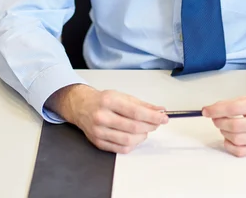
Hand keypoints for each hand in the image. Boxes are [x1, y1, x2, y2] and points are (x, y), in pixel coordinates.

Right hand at [45, 84, 168, 153]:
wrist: (81, 106)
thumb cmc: (103, 100)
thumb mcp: (122, 96)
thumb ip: (142, 104)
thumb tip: (160, 111)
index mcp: (109, 101)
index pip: (135, 112)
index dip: (152, 117)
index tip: (164, 118)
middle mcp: (102, 117)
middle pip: (133, 127)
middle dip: (150, 126)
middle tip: (157, 123)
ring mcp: (99, 131)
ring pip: (128, 140)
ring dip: (142, 136)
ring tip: (146, 129)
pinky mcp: (98, 142)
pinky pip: (120, 149)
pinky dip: (133, 144)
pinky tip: (136, 137)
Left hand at [202, 90, 245, 156]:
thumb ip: (236, 102)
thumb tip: (215, 109)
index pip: (235, 108)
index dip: (217, 109)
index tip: (206, 110)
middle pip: (235, 126)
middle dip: (219, 122)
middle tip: (215, 117)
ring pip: (238, 140)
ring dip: (224, 132)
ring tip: (223, 125)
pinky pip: (243, 152)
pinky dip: (230, 146)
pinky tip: (228, 138)